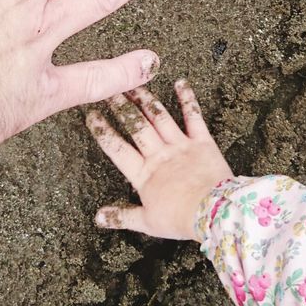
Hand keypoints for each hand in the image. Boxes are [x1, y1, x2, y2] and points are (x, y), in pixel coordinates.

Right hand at [87, 82, 233, 239]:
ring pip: (159, 117)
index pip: (117, 149)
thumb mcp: (147, 222)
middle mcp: (159, 155)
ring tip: (133, 84)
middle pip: (136, 126)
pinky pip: (193, 116)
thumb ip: (122, 216)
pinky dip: (187, 99)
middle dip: (121, 107)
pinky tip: (180, 83)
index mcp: (144, 175)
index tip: (91, 116)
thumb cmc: (181, 219)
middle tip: (110, 91)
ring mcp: (180, 145)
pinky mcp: (201, 142)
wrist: (213, 212)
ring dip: (145, 100)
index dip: (103, 131)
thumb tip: (98, 217)